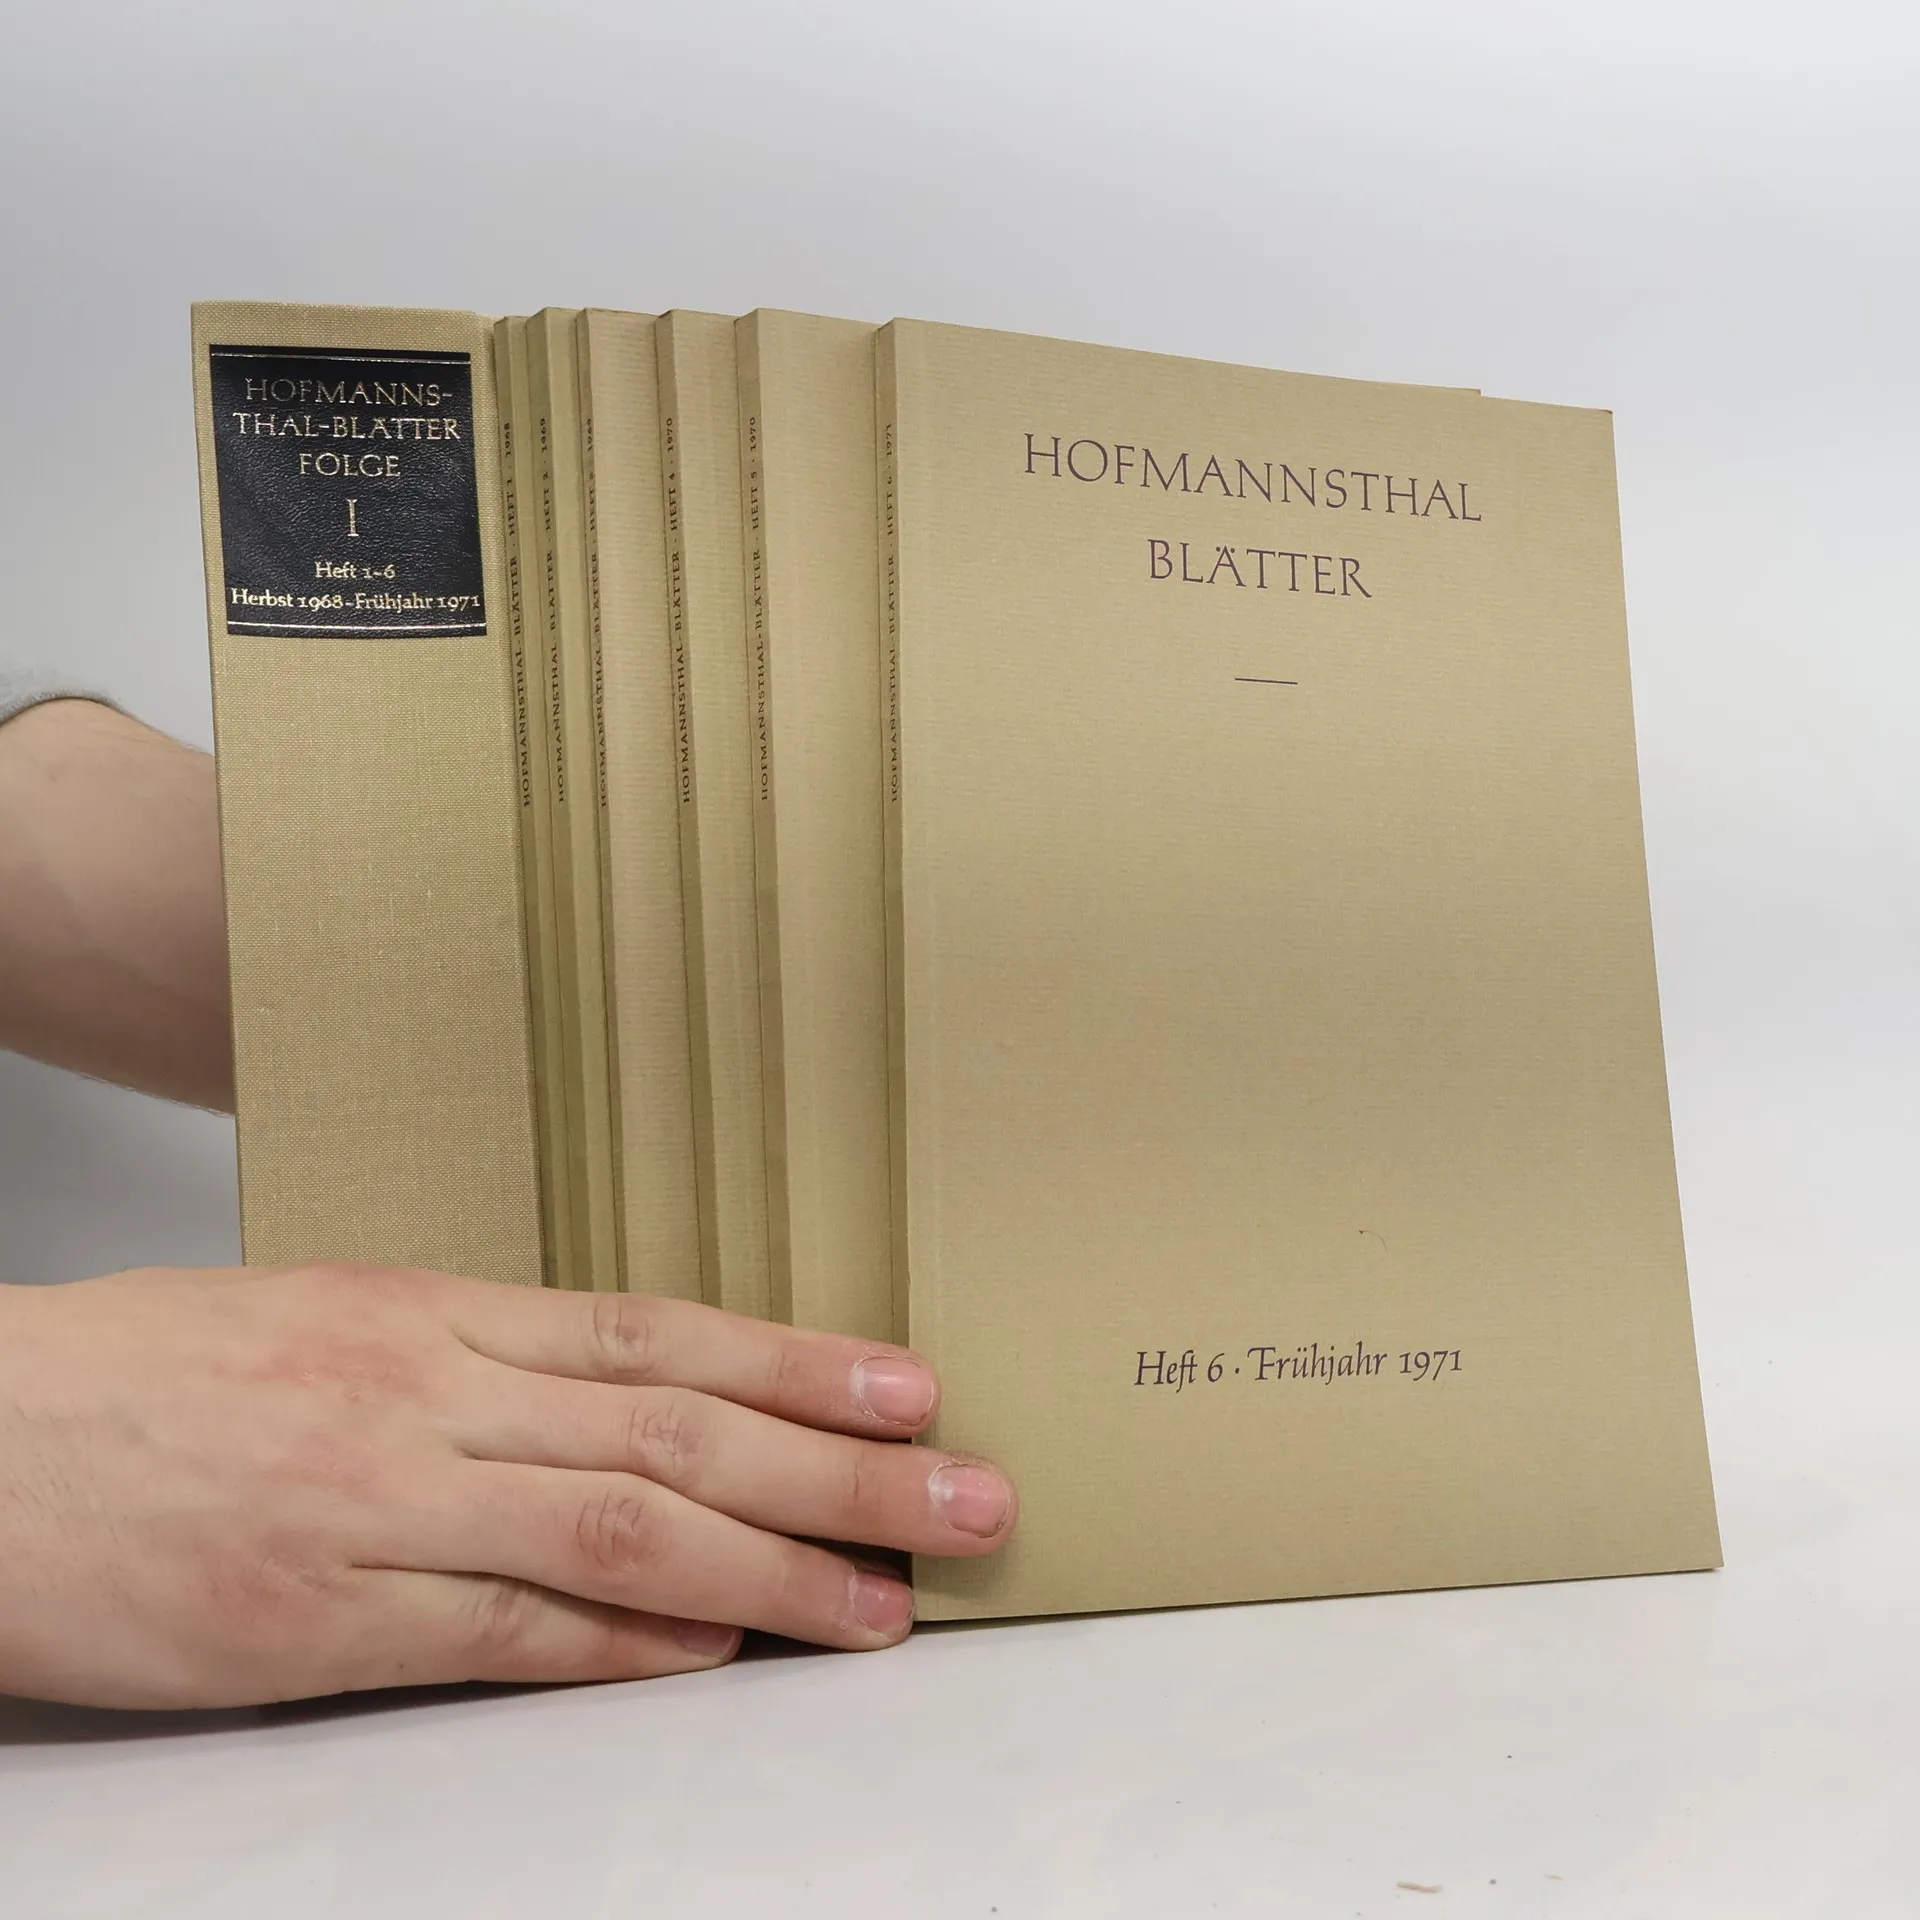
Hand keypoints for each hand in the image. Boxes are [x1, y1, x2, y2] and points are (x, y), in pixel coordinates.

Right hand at [0, 1265, 1015, 1708]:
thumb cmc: (161, 1374)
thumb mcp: (338, 1320)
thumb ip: (487, 1365)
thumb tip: (640, 1407)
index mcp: (437, 1312)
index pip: (660, 1332)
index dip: (799, 1358)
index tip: (912, 1382)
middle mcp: (431, 1397)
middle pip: (678, 1429)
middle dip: (839, 1467)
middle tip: (968, 1493)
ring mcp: (380, 1507)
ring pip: (619, 1529)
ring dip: (773, 1568)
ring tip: (886, 1600)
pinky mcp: (321, 1620)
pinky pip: (504, 1634)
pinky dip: (623, 1645)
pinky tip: (721, 1651)